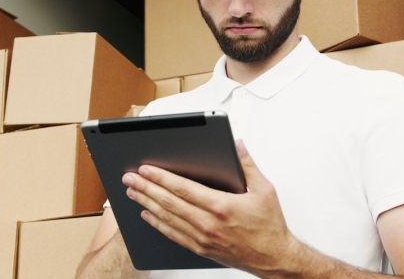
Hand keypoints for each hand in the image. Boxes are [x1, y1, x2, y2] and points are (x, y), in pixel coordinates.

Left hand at [122, 140, 297, 275]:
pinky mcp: (201, 248)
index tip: (146, 169)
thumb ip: (248, 165)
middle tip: (129, 179)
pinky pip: (173, 235)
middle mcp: (208, 223)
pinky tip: (147, 215)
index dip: (161, 178)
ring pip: (167, 219)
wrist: (274, 259)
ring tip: (132, 193)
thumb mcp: (264, 190)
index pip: (183, 189)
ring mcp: (202, 238)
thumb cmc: (270, 226)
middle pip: (169, 203)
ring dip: (147, 204)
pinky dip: (158, 224)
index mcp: (221, 206)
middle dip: (146, 189)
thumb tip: (238, 144)